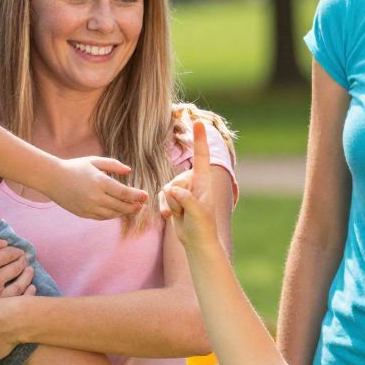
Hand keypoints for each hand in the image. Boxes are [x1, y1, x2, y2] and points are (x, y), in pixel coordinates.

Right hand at [0, 229, 33, 302]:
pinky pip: (8, 296)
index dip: (17, 251)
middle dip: (23, 262)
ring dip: (24, 277)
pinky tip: (19, 287)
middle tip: (25, 259)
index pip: (12, 254)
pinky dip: (18, 291)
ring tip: (27, 272)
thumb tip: (4, 244)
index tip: (20, 250)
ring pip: (17, 284)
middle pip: (17, 268)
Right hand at [48, 155, 146, 220]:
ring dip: (124, 212)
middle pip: (121, 206)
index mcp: (100, 182)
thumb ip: (113, 165)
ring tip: (132, 209)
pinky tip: (117, 211)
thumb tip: (129, 171)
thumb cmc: (75, 167)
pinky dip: (111, 215)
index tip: (145, 196)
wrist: (52, 178)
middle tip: (142, 205)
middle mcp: (95, 197)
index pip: (124, 193)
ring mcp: (89, 207)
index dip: (137, 196)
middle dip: (134, 207)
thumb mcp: (94, 161)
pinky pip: (102, 217)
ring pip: (112, 214)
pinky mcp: (83, 213)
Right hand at [157, 119, 226, 245]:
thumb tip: (172, 190)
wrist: (197, 242)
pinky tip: (171, 218)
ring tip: (182, 215)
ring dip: (171, 205)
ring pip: (166, 190)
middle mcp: (193, 183)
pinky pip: (161, 197)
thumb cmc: (203, 227)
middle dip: (177, 198)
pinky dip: (164, 208)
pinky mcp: (173, 199)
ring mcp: (182, 191)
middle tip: (187, 211)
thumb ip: (186, 199)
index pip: (201, 157)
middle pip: (175, 181)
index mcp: (203, 182)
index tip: (199, 122)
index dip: (199, 140)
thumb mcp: (197, 213)